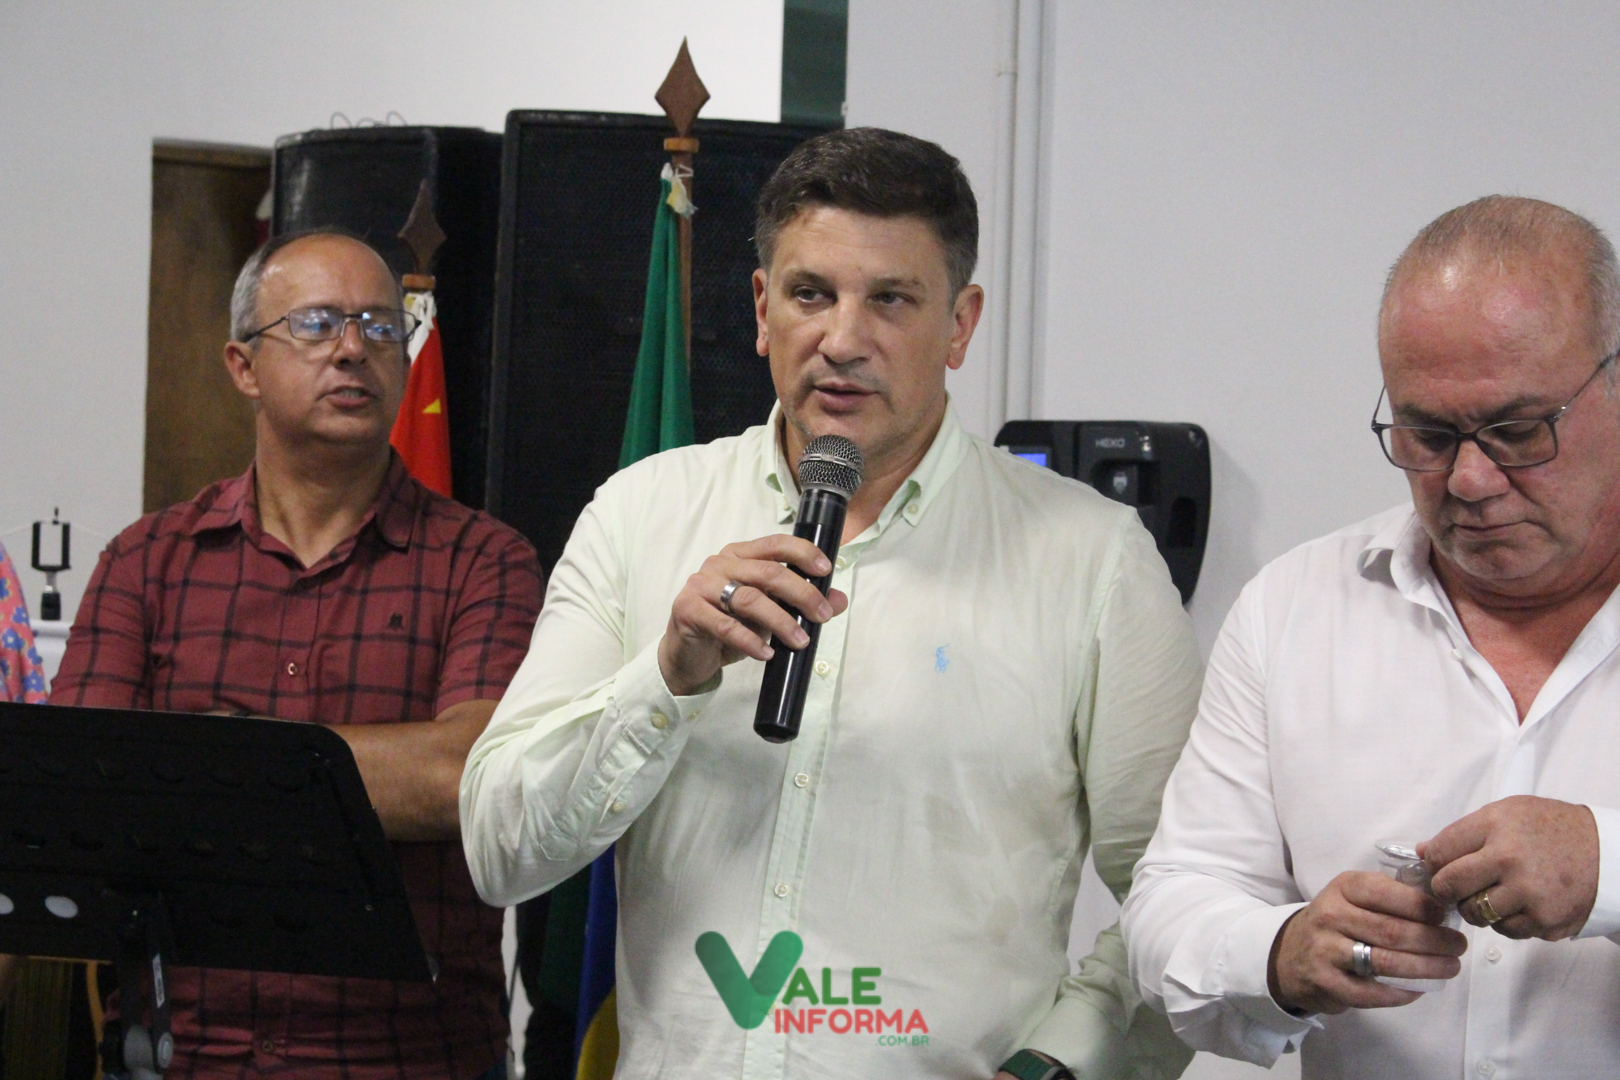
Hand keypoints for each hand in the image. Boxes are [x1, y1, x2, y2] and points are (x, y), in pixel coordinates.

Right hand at [658, 534, 848, 696]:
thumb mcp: (769, 614)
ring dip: (781, 621)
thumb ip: (799, 604)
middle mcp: (720, 563)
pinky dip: (751, 641)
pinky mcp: (688, 610)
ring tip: (800, 641)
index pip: (776, 543)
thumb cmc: (729, 628)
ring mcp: (702, 585)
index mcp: (740, 554)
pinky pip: (726, 626)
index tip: (826, 570)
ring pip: (750, 598)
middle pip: (768, 572)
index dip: (803, 553)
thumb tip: (838, 600)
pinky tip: (767, 653)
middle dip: (802, 594)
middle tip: (822, 616)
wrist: (688, 655)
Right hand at [1268, 871, 1466, 1014]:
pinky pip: (1372, 993)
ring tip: (1451, 968)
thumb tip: (1442, 899)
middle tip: (1459, 946)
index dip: (1422, 905)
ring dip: (1426, 967)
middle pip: (1392, 930)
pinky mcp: (1326, 983)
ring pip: (1385, 962)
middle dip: (1434, 940)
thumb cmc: (1337, 922)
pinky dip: (1401, 993)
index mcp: (1342, 887)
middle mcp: (1330, 915)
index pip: (1386, 892)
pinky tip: (1420, 989)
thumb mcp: (1354, 897)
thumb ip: (1390, 895)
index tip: (1447, 916)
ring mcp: (1325, 950)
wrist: (1291, 954)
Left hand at [1420, 795, 1597, 940]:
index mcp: (1495, 826)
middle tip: (1455, 887)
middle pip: (1449, 886)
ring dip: (1476, 907)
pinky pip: (1505, 930)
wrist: (1608, 853)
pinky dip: (1505, 921)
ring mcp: (1528, 893)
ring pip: (1474, 913)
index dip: (1433, 863)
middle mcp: (1509, 859)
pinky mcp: (1545, 920)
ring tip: (1493, 893)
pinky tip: (1518, 904)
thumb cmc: (1552, 829)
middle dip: (1446, 889)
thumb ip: (1464, 831)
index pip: (1439, 852)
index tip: (1437, 867)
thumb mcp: (1507, 813)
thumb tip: (1423, 853)